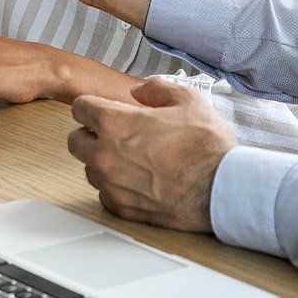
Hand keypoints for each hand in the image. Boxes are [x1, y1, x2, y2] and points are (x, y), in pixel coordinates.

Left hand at [67, 78, 236, 232]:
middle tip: (114, 135)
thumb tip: (138, 93)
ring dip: (103, 162)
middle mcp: (105, 155)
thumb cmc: (206, 145)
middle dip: (90, 135)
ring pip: (90, 169)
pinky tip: (138, 181)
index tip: (103, 110)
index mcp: (114, 123)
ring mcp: (112, 185)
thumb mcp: (186, 99)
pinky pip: (105, 194)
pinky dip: (116, 187)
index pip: (79, 108)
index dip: (92, 106)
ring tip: (132, 159)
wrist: (222, 188)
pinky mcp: (122, 208)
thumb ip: (155, 89)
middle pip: (75, 141)